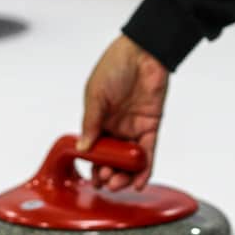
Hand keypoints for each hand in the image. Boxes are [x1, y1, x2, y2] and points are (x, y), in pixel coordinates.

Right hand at [79, 34, 169, 191]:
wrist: (143, 51)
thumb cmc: (115, 66)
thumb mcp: (95, 95)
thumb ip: (91, 122)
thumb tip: (83, 148)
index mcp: (98, 119)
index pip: (95, 149)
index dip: (94, 165)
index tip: (94, 178)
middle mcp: (116, 126)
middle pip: (113, 158)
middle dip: (109, 173)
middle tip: (107, 181)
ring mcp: (134, 128)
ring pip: (130, 160)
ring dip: (125, 174)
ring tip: (119, 183)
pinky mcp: (151, 127)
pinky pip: (149, 152)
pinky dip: (144, 169)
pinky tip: (138, 181)